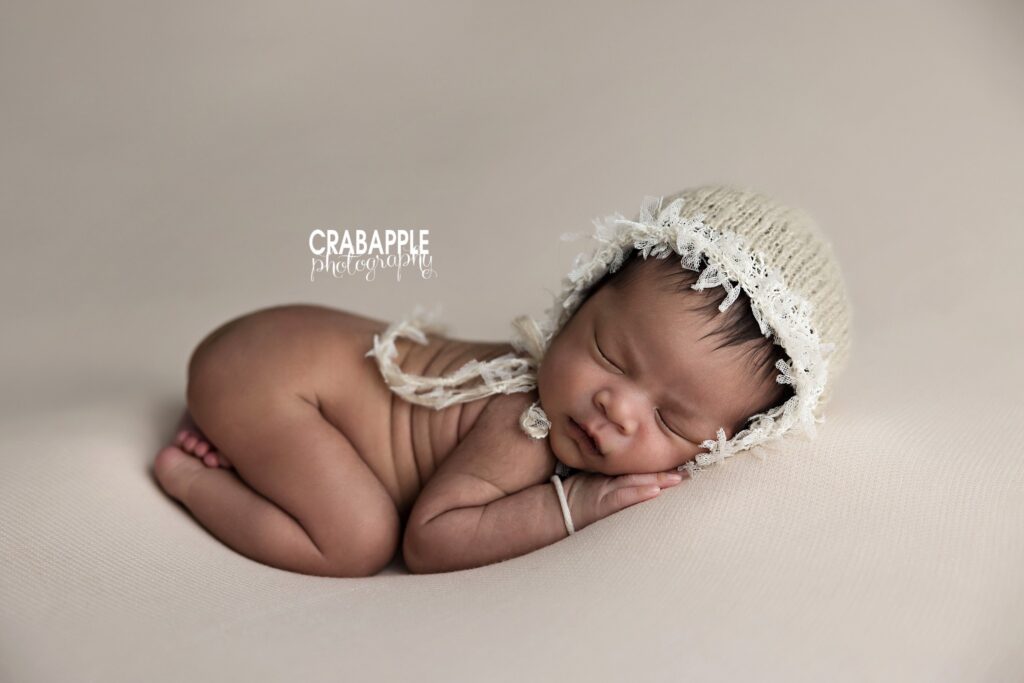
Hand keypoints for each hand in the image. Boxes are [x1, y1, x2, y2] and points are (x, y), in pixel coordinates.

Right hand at [562, 470, 687, 531]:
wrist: (552, 509)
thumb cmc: (575, 498)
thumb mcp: (596, 482)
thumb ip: (617, 478)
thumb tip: (646, 480)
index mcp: (613, 474)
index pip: (641, 466)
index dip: (662, 463)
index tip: (684, 459)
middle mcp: (612, 480)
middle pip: (644, 472)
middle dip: (667, 470)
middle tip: (691, 465)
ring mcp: (607, 491)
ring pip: (637, 481)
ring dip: (660, 480)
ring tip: (680, 477)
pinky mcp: (602, 504)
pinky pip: (624, 497)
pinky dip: (639, 493)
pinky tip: (655, 491)